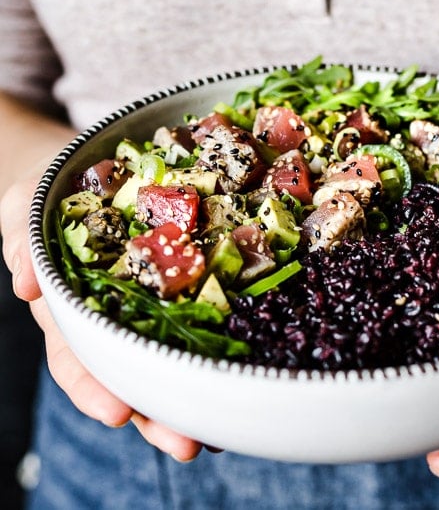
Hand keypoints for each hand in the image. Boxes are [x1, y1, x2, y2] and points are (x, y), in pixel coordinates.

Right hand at [1, 174, 205, 461]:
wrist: (96, 168)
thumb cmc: (54, 193)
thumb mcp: (26, 206)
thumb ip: (22, 239)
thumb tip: (27, 284)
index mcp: (74, 306)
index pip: (77, 356)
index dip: (93, 388)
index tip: (118, 413)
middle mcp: (117, 314)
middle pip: (134, 371)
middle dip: (156, 412)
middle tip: (187, 443)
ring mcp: (157, 300)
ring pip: (173, 354)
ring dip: (194, 392)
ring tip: (223, 427)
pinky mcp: (192, 279)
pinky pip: (206, 312)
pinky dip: (222, 344)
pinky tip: (244, 375)